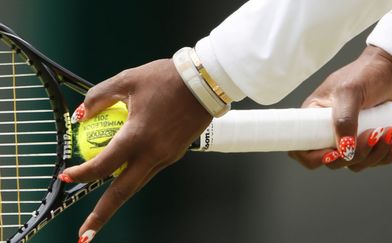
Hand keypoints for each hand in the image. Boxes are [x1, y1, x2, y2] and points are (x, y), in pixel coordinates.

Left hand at [60, 59, 211, 240]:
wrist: (204, 82)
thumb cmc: (166, 78)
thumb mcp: (127, 80)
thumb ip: (98, 96)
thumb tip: (83, 114)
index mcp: (138, 136)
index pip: (103, 164)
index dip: (81, 173)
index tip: (66, 175)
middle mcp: (153, 153)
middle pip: (123, 192)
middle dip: (101, 215)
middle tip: (85, 234)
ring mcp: (167, 157)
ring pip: (138, 183)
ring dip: (119, 195)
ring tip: (102, 204)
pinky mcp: (176, 154)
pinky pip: (151, 169)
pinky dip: (135, 172)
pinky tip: (128, 165)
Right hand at [289, 45, 391, 171]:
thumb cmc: (365, 73)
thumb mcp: (349, 92)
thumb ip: (344, 120)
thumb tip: (344, 151)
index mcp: (312, 118)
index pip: (302, 149)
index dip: (314, 158)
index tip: (334, 153)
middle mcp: (328, 131)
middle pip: (332, 162)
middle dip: (354, 156)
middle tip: (372, 134)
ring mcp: (348, 138)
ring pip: (354, 164)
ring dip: (374, 155)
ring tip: (388, 131)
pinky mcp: (367, 141)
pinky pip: (373, 161)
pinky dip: (386, 158)